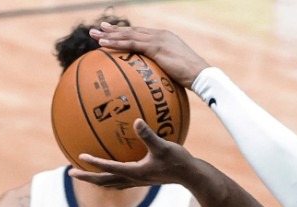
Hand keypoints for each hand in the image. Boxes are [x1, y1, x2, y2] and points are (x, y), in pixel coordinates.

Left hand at [69, 120, 196, 187]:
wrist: (191, 176)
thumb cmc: (178, 161)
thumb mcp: (163, 146)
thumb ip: (148, 134)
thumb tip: (136, 121)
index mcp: (135, 172)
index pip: (109, 168)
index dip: (94, 163)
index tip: (79, 157)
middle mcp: (134, 179)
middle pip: (105, 181)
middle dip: (87, 178)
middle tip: (71, 173)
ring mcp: (138, 182)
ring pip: (112, 184)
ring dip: (97, 180)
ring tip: (87, 176)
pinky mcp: (144, 180)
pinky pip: (122, 180)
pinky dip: (112, 177)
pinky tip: (113, 169)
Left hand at [90, 23, 208, 87]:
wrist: (201, 75)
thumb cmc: (193, 80)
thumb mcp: (176, 74)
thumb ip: (165, 74)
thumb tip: (158, 87)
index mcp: (165, 39)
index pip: (141, 34)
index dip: (127, 33)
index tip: (113, 32)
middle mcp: (160, 35)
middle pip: (132, 30)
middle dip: (114, 30)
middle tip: (99, 29)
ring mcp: (158, 39)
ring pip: (129, 34)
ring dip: (110, 35)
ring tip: (95, 35)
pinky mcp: (156, 46)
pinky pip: (131, 44)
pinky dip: (116, 43)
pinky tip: (103, 45)